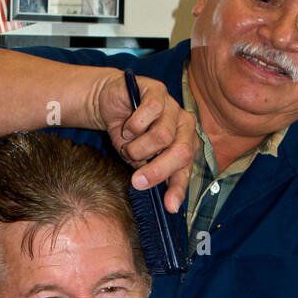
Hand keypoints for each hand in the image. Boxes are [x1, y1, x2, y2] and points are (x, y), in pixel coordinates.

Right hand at [96, 72, 197, 211]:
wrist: (111, 105)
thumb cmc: (129, 136)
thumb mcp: (139, 160)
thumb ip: (150, 172)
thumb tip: (160, 198)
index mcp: (184, 145)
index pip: (186, 170)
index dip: (178, 189)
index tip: (169, 207)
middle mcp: (184, 126)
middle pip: (179, 153)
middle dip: (157, 170)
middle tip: (136, 181)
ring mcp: (173, 107)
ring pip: (162, 136)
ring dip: (138, 147)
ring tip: (128, 145)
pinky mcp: (159, 91)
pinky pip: (150, 112)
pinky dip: (133, 126)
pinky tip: (127, 127)